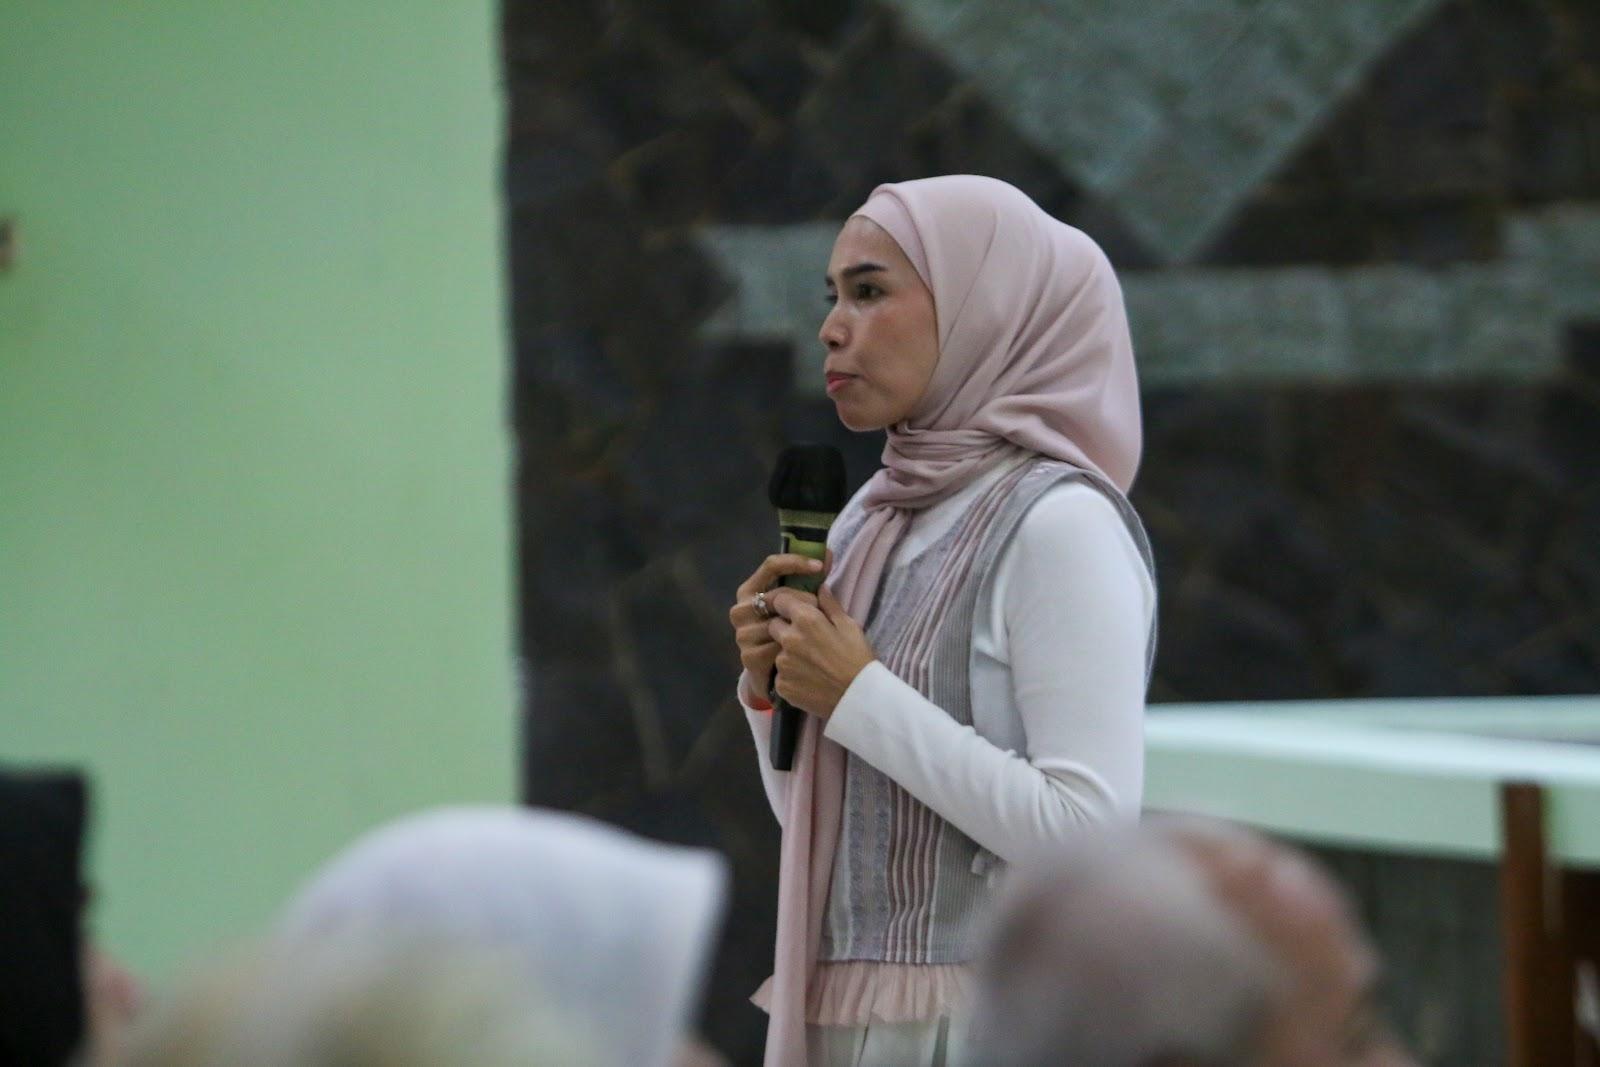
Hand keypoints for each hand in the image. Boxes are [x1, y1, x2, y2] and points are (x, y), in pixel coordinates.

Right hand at [729, 552, 827, 700]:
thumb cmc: (790, 632)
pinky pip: (778, 647)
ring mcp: (742, 634)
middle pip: (777, 594)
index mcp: (750, 590)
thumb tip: (828, 552)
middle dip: (804, 599)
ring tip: (817, 632)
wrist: (780, 674)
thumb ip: (811, 580)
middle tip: (822, 606)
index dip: (796, 561)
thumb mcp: (800, 604)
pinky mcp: (749, 658)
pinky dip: (794, 650)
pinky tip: (805, 653)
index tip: (820, 565)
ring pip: (778, 622)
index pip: (771, 565)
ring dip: (801, 627)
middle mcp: (741, 610)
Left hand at [766, 584, 874, 720]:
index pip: (779, 600)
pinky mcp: (781, 685)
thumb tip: (820, 587)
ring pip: (775, 651)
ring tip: (809, 663)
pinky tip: (807, 679)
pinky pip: (779, 674)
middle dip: (783, 628)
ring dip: (786, 653)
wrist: (858, 697)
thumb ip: (830, 605)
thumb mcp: (849, 626)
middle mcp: (788, 638)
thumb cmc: (857, 658)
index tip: (794, 611)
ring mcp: (782, 663)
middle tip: (804, 639)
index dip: (786, 604)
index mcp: (805, 619)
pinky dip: (789, 675)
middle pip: (773, 625)